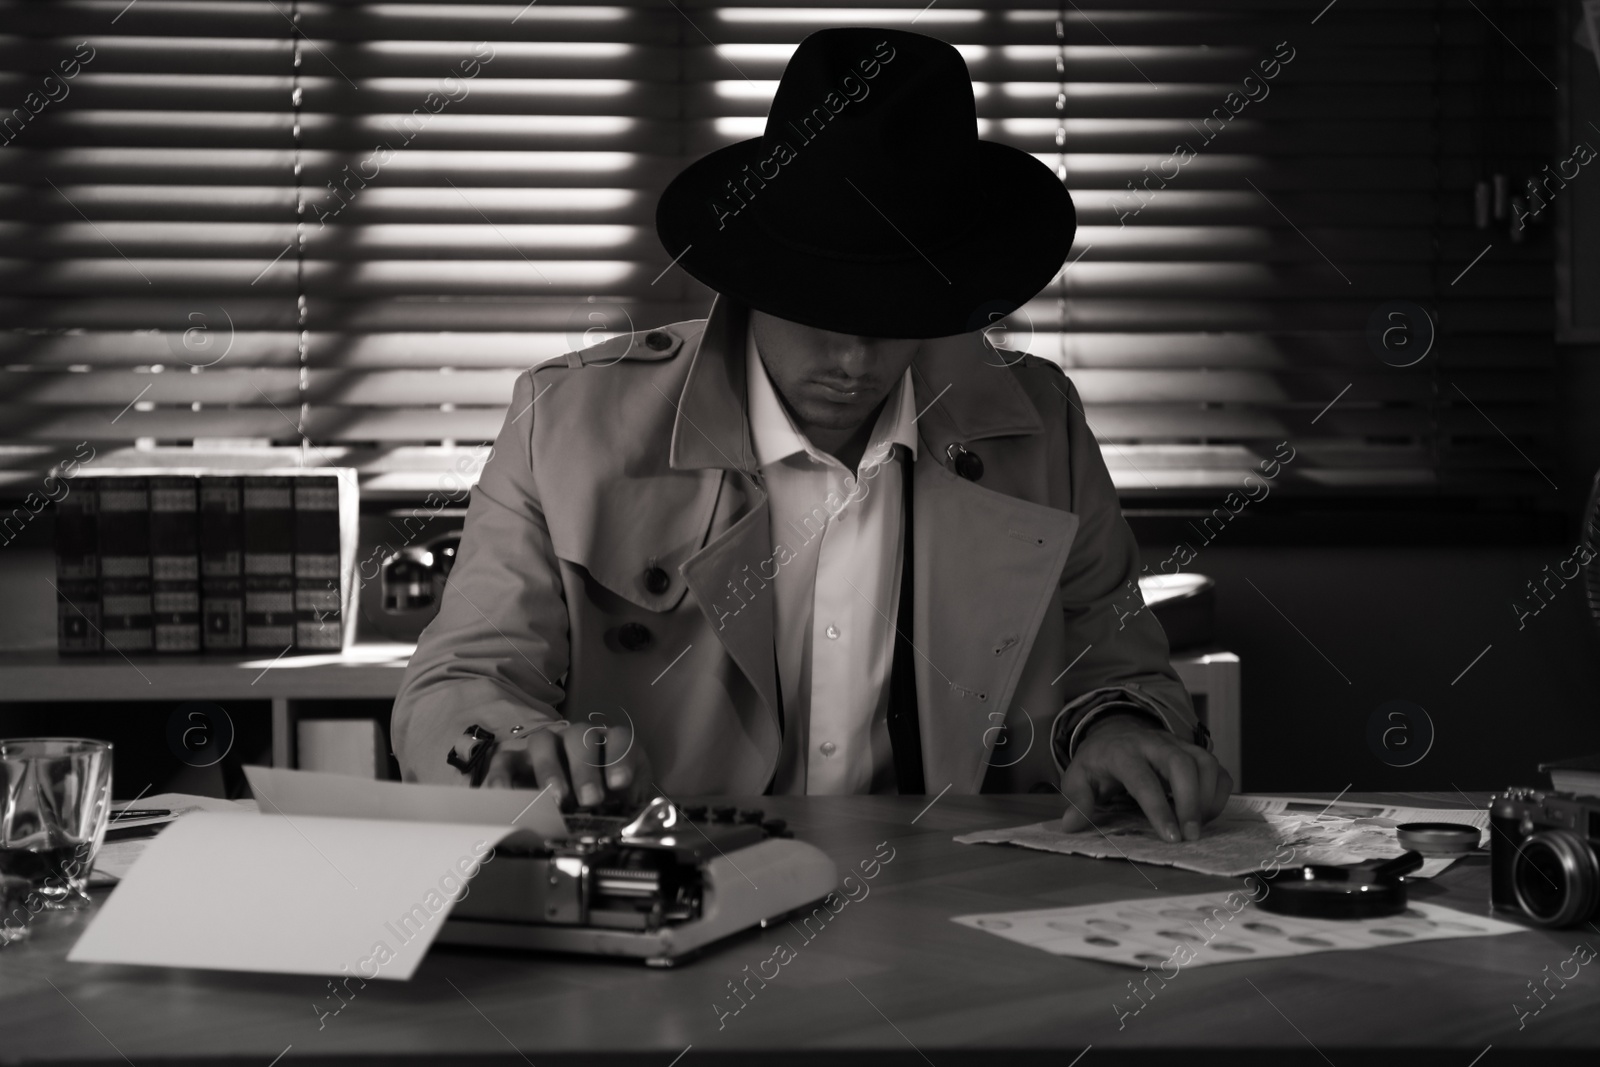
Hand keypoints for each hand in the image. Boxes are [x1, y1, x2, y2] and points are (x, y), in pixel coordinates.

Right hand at [480, 721, 652, 806]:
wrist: (573, 803)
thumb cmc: (603, 801)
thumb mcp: (620, 804)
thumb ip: (624, 808)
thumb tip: (624, 821)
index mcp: (609, 745)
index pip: (619, 739)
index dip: (620, 759)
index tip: (620, 784)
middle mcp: (576, 739)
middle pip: (580, 737)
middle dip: (585, 769)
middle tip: (589, 800)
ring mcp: (544, 746)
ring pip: (543, 742)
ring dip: (549, 769)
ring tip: (555, 799)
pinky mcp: (515, 760)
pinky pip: (505, 761)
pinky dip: (503, 776)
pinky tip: (507, 796)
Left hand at [1058, 712, 1231, 842]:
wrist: (1114, 734)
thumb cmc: (1098, 763)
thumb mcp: (1078, 778)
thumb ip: (1077, 800)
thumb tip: (1071, 825)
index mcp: (1122, 752)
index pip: (1143, 779)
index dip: (1158, 808)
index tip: (1170, 837)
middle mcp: (1154, 743)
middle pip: (1181, 764)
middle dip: (1191, 801)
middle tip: (1190, 836)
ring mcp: (1178, 745)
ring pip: (1205, 762)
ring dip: (1208, 798)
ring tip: (1197, 828)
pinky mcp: (1194, 752)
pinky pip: (1217, 769)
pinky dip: (1219, 793)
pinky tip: (1206, 815)